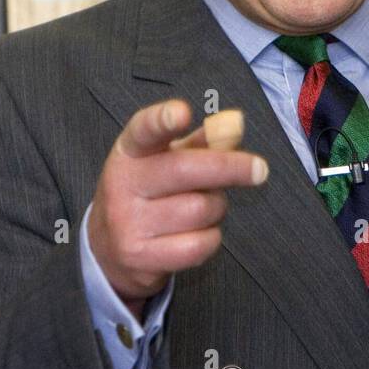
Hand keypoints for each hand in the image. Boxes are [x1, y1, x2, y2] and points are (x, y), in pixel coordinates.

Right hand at [87, 100, 267, 319]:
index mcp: (130, 151)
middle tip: (259, 169)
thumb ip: (201, 141)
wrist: (108, 248)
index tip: (183, 112)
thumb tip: (234, 124)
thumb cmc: (149, 193)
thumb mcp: (164, 160)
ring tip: (205, 207)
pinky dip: (211, 239)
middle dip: (231, 168)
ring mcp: (127, 222)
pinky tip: (198, 233)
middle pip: (186, 170)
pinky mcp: (140, 256)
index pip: (144, 129)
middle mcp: (122, 183)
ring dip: (217, 207)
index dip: (163, 119)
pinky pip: (199, 245)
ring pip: (200, 209)